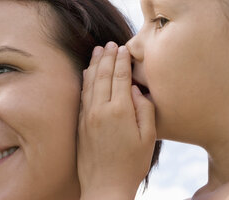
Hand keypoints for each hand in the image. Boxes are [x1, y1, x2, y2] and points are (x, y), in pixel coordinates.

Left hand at [77, 42, 155, 199]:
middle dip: (108, 56)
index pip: (121, 77)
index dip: (123, 61)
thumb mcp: (148, 138)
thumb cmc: (132, 164)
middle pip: (104, 75)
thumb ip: (144, 109)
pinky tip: (87, 72)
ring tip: (98, 50)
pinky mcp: (80, 124)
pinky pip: (83, 94)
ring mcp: (88, 116)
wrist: (106, 187)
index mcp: (120, 111)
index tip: (124, 48)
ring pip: (90, 82)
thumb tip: (136, 89)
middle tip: (111, 43)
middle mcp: (101, 109)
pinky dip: (86, 79)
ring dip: (95, 64)